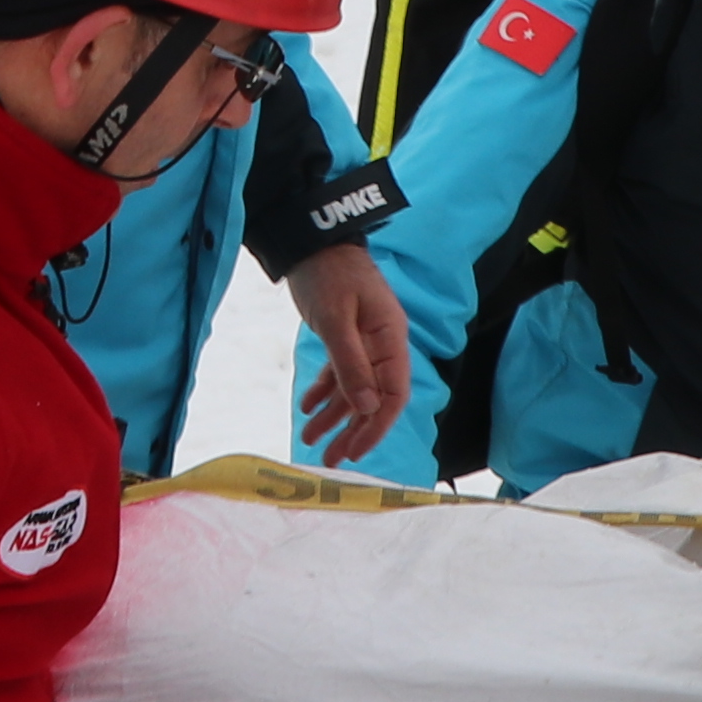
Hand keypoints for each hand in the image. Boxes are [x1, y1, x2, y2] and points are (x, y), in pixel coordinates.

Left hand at [285, 243, 413, 466]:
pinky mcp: (344, 337)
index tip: (357, 452)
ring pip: (353, 390)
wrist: (312, 240)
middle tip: (331, 460)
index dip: (377, 426)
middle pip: (373, 398)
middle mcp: (382, 345)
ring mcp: (364, 342)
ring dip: (334, 417)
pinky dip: (323, 392)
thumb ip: (351, 364)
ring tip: (311, 442)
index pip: (393, 394)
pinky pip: (338, 373)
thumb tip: (368, 409)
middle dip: (353, 431)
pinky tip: (307, 408)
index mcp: (390, 339)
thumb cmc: (328, 274)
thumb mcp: (336, 320)